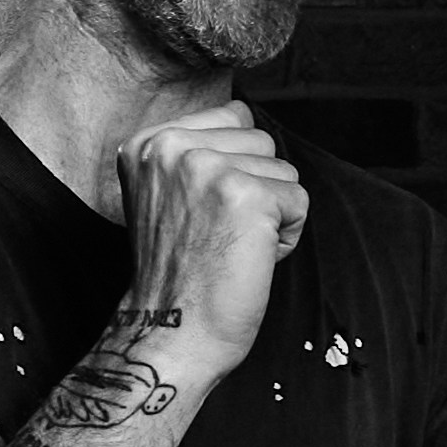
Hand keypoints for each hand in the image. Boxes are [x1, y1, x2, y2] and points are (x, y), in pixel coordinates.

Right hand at [112, 101, 305, 383]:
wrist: (171, 333)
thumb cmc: (178, 273)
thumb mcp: (165, 192)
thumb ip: (195, 150)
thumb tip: (244, 112)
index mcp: (147, 142)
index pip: (232, 116)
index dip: (233, 167)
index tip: (200, 212)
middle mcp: (171, 147)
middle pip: (261, 139)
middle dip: (255, 187)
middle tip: (217, 234)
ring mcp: (208, 169)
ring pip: (283, 169)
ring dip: (271, 212)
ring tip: (231, 245)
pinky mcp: (247, 196)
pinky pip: (299, 200)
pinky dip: (286, 236)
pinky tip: (249, 258)